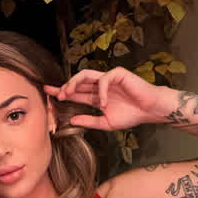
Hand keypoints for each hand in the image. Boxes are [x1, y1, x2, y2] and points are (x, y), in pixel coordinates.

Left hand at [44, 66, 163, 130]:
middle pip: (77, 81)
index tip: (48, 95)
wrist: (149, 110)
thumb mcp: (106, 123)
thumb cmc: (131, 115)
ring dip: (75, 82)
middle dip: (64, 86)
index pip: (76, 92)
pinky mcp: (118, 74)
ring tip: (68, 93)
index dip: (62, 92)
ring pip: (85, 75)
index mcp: (96, 96)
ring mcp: (108, 78)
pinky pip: (104, 79)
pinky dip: (101, 91)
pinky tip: (102, 103)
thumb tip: (72, 121)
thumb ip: (89, 121)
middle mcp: (99, 86)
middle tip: (55, 93)